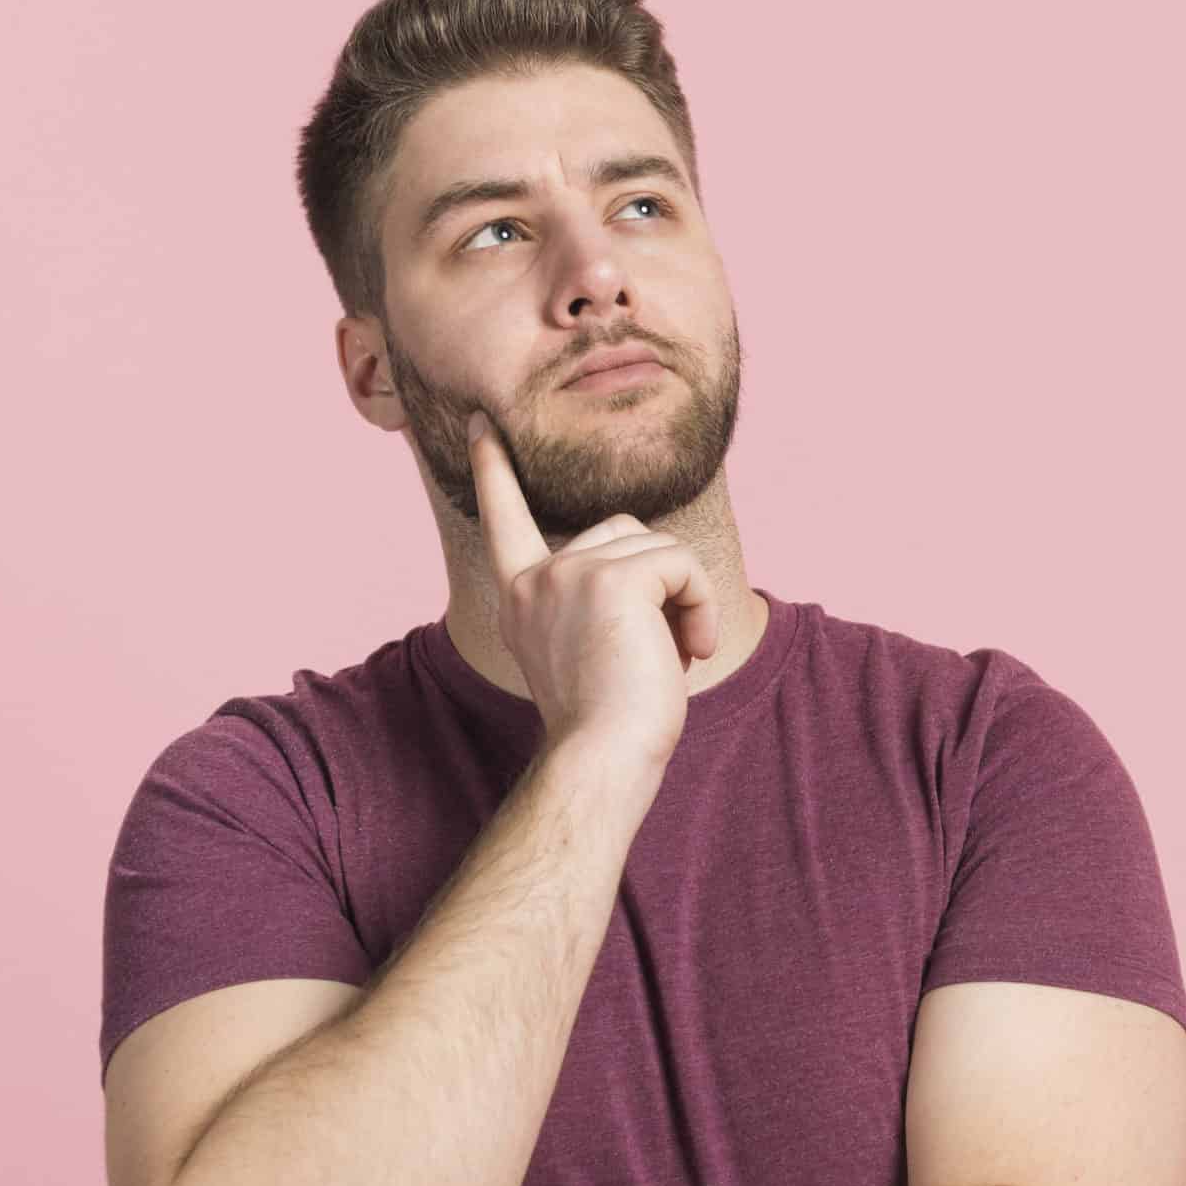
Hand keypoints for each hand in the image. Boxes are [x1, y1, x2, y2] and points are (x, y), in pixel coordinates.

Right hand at [467, 407, 717, 768]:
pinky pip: (681, 563)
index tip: (483, 426)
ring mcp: (570, 573)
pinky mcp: (613, 578)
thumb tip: (653, 568)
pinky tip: (692, 651)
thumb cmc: (610, 724)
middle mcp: (537, 579)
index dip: (494, 471)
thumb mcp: (590, 649)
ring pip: (658, 548)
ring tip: (681, 655)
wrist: (603, 759)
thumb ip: (598, 599)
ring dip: (686, 599)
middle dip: (658, 582)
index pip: (505, 520)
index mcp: (521, 597)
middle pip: (622, 531)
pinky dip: (702, 604)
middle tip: (667, 649)